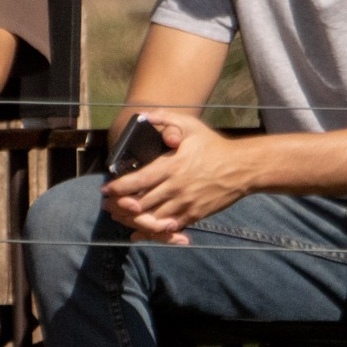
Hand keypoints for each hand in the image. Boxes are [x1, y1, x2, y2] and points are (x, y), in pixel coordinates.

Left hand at [100, 111, 248, 243]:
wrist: (241, 168)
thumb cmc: (213, 145)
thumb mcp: (190, 125)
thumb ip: (165, 119)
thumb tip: (143, 116)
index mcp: (171, 166)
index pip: (137, 181)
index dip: (118, 188)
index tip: (106, 189)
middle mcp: (176, 187)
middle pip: (140, 203)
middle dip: (119, 206)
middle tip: (107, 205)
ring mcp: (185, 203)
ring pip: (152, 218)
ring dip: (133, 219)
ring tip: (120, 217)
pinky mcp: (194, 215)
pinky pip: (169, 227)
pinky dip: (153, 231)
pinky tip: (140, 230)